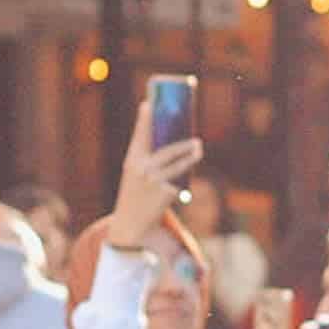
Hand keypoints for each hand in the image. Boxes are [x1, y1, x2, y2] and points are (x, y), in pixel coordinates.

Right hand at [109, 97, 204, 252]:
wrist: (130, 225)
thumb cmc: (134, 195)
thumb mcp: (134, 174)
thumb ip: (146, 158)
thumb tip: (165, 136)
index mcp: (131, 161)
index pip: (139, 136)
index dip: (144, 119)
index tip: (149, 103)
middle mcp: (142, 169)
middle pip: (168, 149)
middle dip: (183, 143)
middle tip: (195, 139)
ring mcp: (154, 181)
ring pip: (179, 164)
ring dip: (191, 155)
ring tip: (198, 149)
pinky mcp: (166, 193)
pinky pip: (180, 180)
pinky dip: (185, 175)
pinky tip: (188, 172)